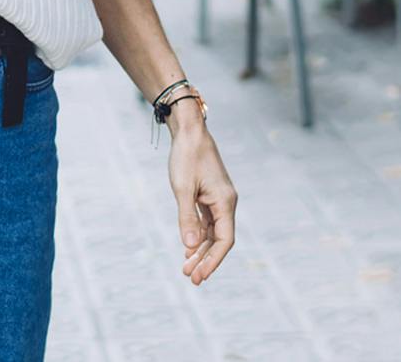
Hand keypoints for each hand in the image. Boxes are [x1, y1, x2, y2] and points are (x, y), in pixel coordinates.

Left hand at [167, 115, 236, 285]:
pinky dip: (198, 234)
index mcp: (225, 202)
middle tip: (190, 277)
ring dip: (200, 249)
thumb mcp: (182, 188)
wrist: (189, 130)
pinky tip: (188, 246)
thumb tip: (189, 246)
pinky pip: (206, 221)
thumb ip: (186, 217)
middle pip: (219, 239)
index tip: (200, 276)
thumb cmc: (186, 156)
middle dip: (205, 259)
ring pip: (212, 231)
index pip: (224, 241)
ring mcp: (218, 198)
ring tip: (186, 267)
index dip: (213, 261)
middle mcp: (226, 202)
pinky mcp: (209, 194)